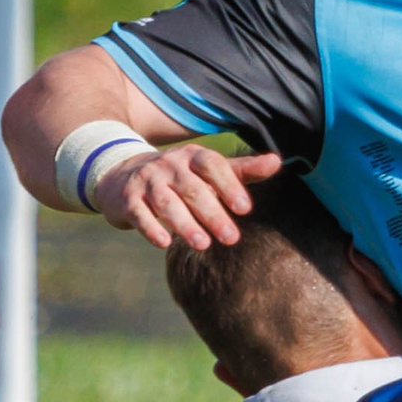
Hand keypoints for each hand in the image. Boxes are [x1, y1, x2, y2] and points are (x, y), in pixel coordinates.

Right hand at [96, 144, 285, 249]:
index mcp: (193, 157)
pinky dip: (151, 228)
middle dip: (213, 214)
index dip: (228, 185)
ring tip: (203, 245)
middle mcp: (169, 166)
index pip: (213, 166)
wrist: (124, 174)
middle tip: (232, 238)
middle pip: (193, 189)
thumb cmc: (181, 176)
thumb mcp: (210, 170)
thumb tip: (277, 162)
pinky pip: (139, 213)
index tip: (245, 209)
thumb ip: (242, 170)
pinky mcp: (128, 200)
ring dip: (185, 224)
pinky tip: (164, 243)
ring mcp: (147, 182)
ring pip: (166, 203)